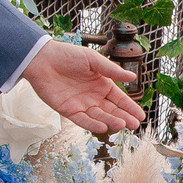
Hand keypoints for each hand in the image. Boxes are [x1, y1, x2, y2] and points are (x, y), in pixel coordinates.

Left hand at [21, 39, 143, 134]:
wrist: (42, 59)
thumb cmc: (67, 55)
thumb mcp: (93, 60)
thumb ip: (112, 71)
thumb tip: (133, 78)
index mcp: (101, 84)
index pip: (119, 98)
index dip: (129, 107)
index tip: (140, 115)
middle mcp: (93, 96)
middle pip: (111, 110)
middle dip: (124, 117)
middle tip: (134, 125)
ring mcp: (81, 104)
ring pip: (99, 116)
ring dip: (110, 121)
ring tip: (122, 124)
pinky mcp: (68, 110)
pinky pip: (82, 120)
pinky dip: (92, 124)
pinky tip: (103, 126)